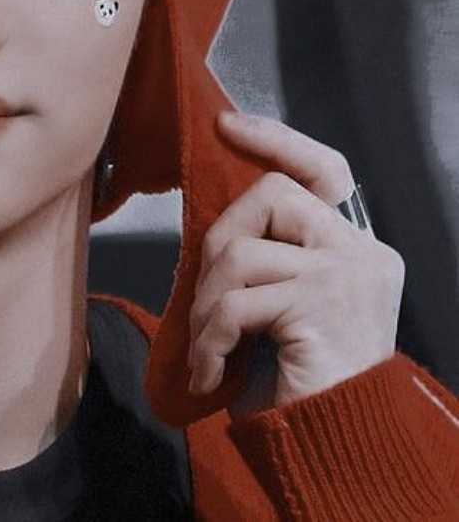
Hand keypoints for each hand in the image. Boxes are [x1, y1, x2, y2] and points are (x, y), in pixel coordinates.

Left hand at [188, 112, 403, 408]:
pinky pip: (237, 302)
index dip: (277, 139)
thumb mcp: (287, 300)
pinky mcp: (321, 306)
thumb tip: (216, 212)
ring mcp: (346, 277)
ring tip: (210, 347)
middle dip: (220, 238)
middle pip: (270, 195)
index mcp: (356, 248)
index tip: (227, 124)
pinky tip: (211, 371)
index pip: (325, 170)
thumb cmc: (303, 378)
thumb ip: (272, 253)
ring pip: (241, 252)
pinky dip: (211, 339)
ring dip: (208, 304)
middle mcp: (362, 254)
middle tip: (208, 296)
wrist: (334, 446)